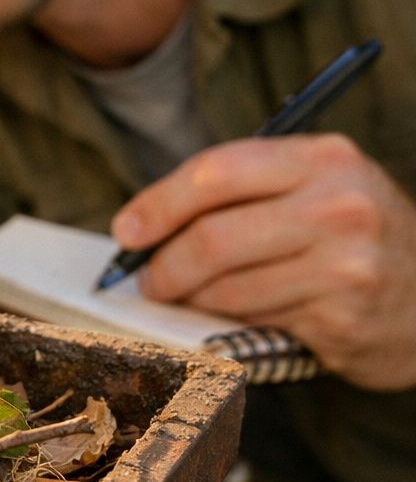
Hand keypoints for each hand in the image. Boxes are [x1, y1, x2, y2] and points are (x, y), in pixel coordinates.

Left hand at [112, 133, 415, 390]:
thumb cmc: (354, 236)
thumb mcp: (316, 188)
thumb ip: (243, 191)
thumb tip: (144, 222)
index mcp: (324, 159)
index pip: (216, 172)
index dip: (159, 203)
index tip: (127, 229)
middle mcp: (340, 206)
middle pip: (212, 236)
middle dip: (163, 263)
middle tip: (146, 277)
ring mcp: (346, 265)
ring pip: (226, 287)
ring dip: (189, 298)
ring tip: (183, 297)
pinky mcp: (343, 319)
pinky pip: (253, 321)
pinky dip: (226, 322)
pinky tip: (230, 316)